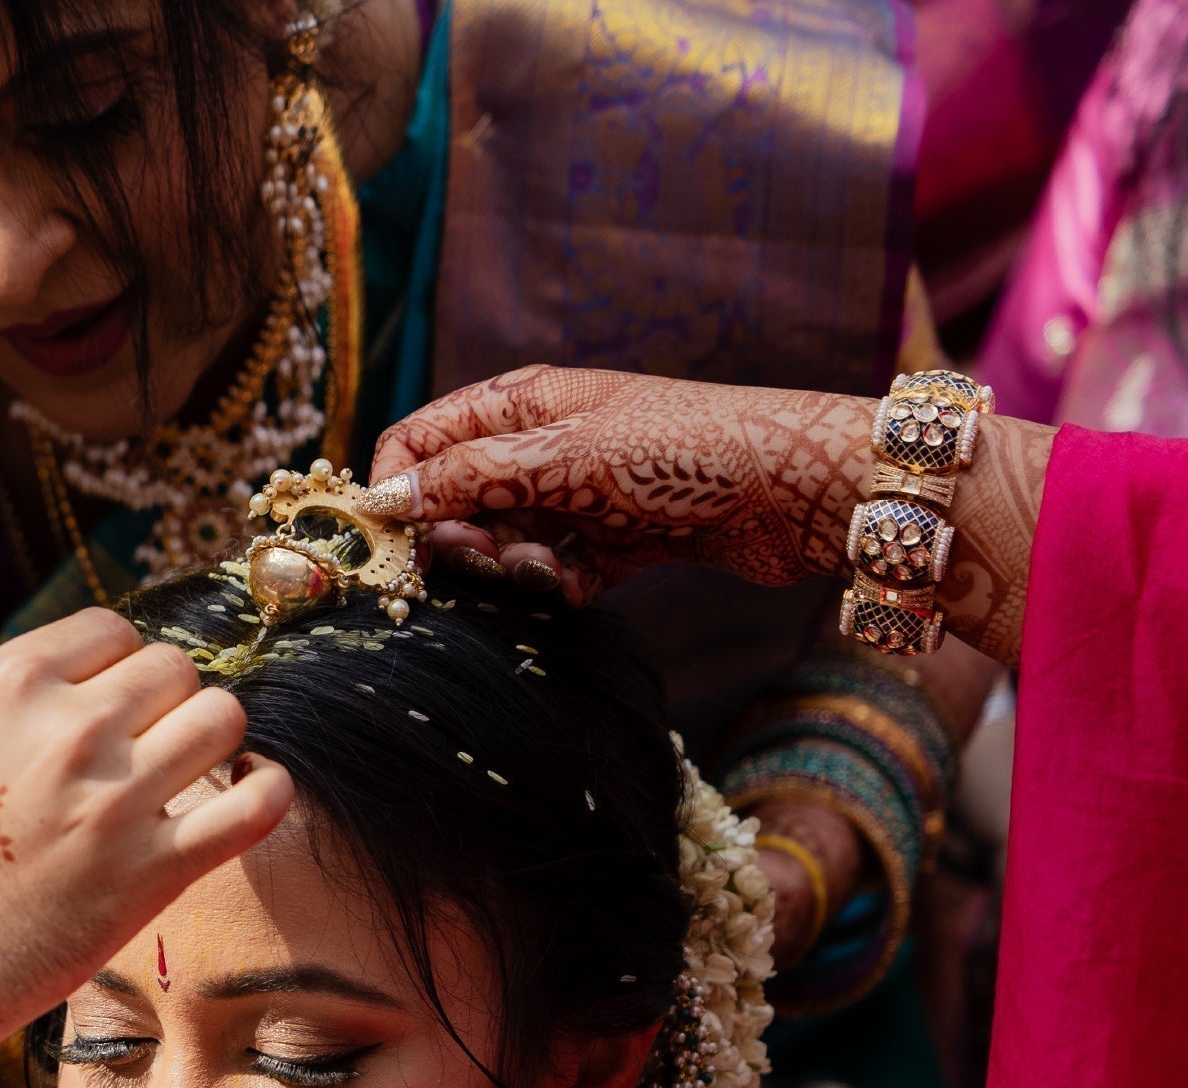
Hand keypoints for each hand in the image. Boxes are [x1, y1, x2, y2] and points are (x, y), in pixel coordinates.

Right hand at [0, 609, 290, 1059]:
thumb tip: (123, 697)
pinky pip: (257, 802)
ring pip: (222, 718)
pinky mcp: (153, 872)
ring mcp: (115, 798)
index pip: (114, 629)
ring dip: (211, 745)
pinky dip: (266, 792)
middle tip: (143, 755)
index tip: (108, 711)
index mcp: (10, 683)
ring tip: (185, 780)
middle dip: (167, 706)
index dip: (120, 671)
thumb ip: (35, 713)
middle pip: (174, 669)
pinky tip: (245, 799)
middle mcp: (67, 727)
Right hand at [365, 367, 1051, 660]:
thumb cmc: (686, 451)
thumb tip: (386, 497)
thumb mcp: (565, 457)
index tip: (395, 542)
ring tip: (553, 571)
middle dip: (458, 538)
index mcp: (523, 401)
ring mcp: (581, 494)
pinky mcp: (617, 542)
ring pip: (506, 541)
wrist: (801, 490)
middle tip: (483, 561)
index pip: (420, 439)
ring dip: (513, 567)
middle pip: (457, 497)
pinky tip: (584, 585)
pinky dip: (560, 585)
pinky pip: (558, 571)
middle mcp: (545, 443)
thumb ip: (472, 475)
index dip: (396, 488)